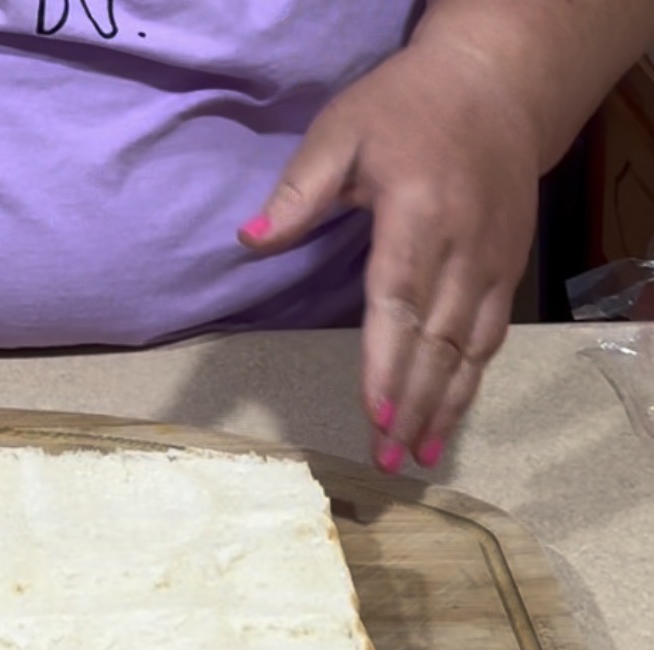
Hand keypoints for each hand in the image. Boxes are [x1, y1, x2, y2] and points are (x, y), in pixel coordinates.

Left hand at [238, 40, 539, 472]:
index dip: (388, 362)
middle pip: (437, 340)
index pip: (399, 301)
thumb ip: (298, 190)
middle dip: (413, 405)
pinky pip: (489, 336)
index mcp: (419, 213)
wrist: (498, 82)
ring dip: (444, 407)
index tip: (376, 413)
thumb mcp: (342, 128)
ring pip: (469, 348)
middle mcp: (466, 245)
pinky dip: (470, 382)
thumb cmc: (404, 108)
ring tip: (415, 458)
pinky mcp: (509, 267)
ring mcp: (494, 260)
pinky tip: (446, 419)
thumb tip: (249, 239)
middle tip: (386, 460)